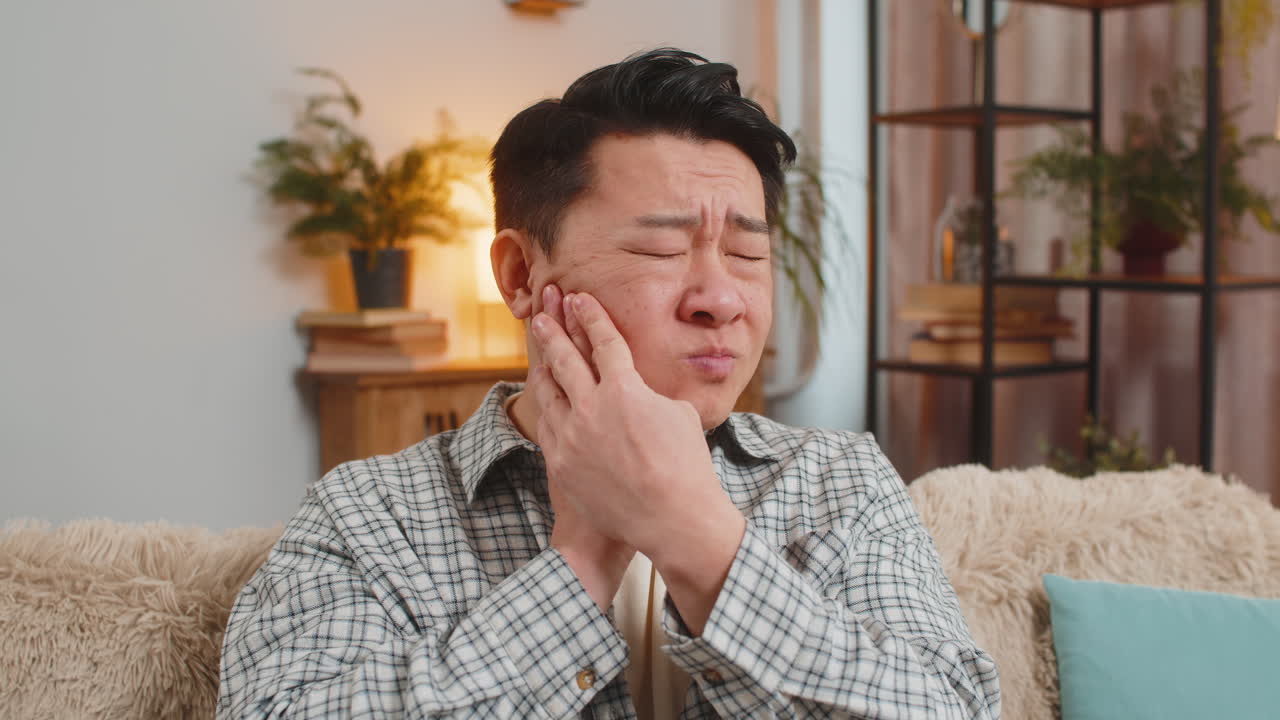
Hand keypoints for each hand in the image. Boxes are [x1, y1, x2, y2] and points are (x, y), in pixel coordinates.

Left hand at [528, 291, 745, 633]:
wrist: (671, 520)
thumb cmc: (687, 467)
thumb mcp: (681, 416)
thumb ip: (654, 394)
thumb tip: (646, 386)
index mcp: (626, 389)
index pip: (603, 341)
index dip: (590, 316)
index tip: (580, 298)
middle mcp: (593, 407)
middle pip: (566, 357)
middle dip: (554, 328)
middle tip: (544, 309)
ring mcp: (573, 435)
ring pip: (549, 390)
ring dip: (544, 363)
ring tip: (540, 345)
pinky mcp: (562, 462)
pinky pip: (548, 424)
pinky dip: (547, 404)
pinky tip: (545, 396)